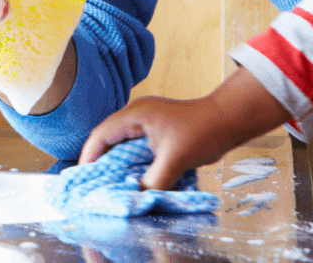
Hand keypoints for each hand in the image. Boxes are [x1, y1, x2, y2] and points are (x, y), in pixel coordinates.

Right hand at [79, 69, 291, 189]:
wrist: (228, 119)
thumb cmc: (203, 130)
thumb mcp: (175, 158)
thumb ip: (154, 180)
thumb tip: (137, 198)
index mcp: (135, 114)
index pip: (101, 135)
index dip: (89, 156)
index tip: (84, 178)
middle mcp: (136, 116)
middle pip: (107, 140)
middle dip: (99, 163)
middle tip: (92, 186)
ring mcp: (146, 124)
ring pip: (121, 146)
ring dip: (115, 165)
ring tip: (108, 186)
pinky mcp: (156, 132)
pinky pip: (134, 149)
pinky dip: (130, 164)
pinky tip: (131, 180)